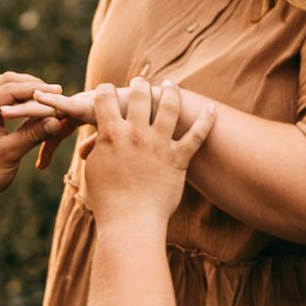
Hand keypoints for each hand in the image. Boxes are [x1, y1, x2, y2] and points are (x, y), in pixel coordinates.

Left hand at [0, 73, 81, 206]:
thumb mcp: (9, 154)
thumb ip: (32, 134)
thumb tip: (56, 120)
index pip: (10, 90)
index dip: (36, 89)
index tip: (59, 91)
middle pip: (6, 82)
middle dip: (31, 85)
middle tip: (55, 91)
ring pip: (3, 89)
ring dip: (24, 90)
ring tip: (46, 97)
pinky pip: (1, 101)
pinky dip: (17, 101)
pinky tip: (33, 107)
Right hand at [70, 74, 214, 229]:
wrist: (130, 222)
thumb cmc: (107, 201)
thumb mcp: (94, 170)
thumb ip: (97, 149)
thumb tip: (97, 140)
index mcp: (111, 134)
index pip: (106, 98)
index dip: (105, 90)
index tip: (107, 90)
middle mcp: (136, 134)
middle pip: (140, 96)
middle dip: (139, 85)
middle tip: (140, 83)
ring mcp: (159, 145)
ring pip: (170, 107)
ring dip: (170, 92)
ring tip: (170, 85)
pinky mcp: (178, 159)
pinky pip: (197, 135)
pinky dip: (206, 120)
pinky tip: (211, 108)